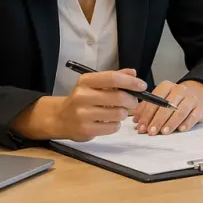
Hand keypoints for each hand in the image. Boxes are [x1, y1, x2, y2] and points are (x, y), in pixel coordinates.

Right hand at [10, 69, 143, 141]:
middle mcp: (82, 96)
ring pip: (118, 113)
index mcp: (85, 81)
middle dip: (132, 100)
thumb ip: (115, 77)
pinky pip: (113, 127)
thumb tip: (133, 73)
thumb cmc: (82, 99)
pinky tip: (109, 121)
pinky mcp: (86, 129)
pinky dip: (116, 124)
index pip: (113, 78)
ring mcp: (82, 114)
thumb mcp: (94, 84)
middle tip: (132, 102)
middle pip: (119, 97)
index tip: (142, 86)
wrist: (60, 118)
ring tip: (117, 112)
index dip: (131, 82)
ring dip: (123, 113)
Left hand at [133, 80, 202, 134]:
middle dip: (158, 120)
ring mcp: (192, 98)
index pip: (155, 99)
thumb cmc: (173, 101)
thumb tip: (136, 119)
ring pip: (181, 110)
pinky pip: (195, 115)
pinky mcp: (202, 108)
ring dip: (171, 122)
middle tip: (151, 131)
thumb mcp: (159, 101)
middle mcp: (180, 90)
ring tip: (164, 132)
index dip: (147, 114)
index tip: (141, 127)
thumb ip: (146, 109)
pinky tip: (181, 129)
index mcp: (167, 86)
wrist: (195, 96)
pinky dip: (188, 122)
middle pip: (167, 105)